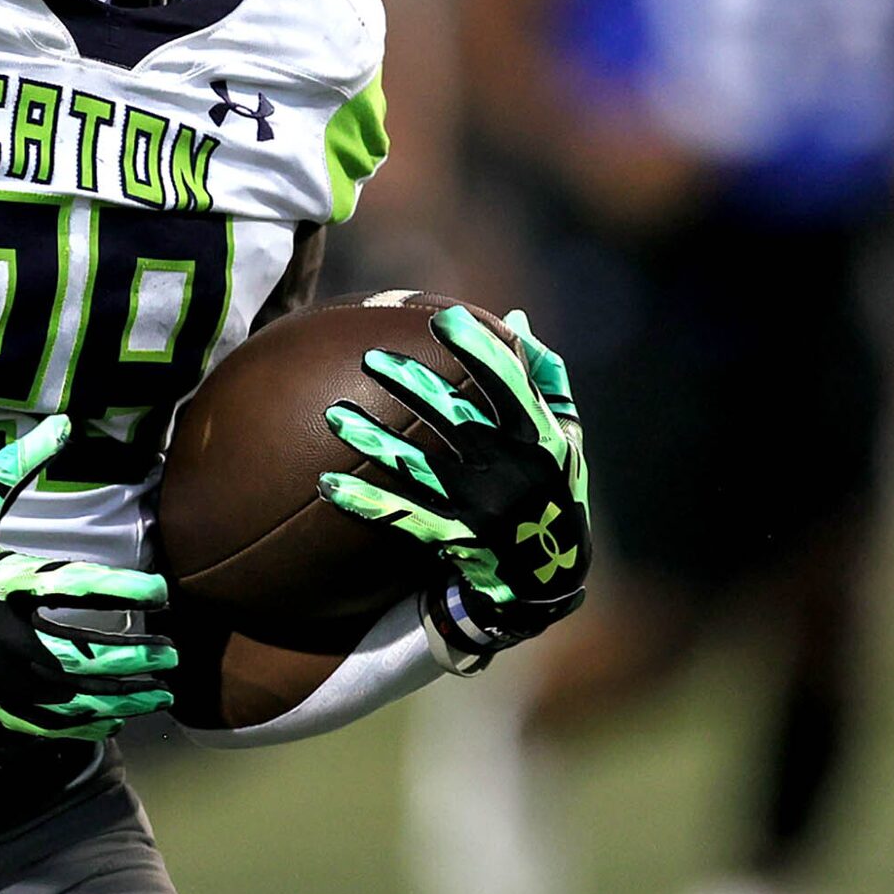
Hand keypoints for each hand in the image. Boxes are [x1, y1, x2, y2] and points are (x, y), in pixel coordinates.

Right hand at [0, 414, 174, 739]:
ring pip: (73, 696)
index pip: (81, 586)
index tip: (162, 591)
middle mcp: (7, 634)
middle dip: (138, 657)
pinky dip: (81, 723)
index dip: (129, 590)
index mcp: (6, 581)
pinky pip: (43, 722)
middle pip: (88, 653)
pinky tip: (109, 719)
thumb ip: (18, 465)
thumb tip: (65, 422)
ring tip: (158, 694)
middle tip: (173, 652)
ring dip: (122, 698)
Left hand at [319, 305, 590, 663]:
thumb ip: (544, 378)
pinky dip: (366, 500)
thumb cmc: (555, 488)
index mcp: (542, 438)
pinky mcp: (457, 538)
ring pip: (420, 467)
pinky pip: (404, 515)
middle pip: (456, 419)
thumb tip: (515, 318)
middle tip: (370, 357)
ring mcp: (483, 507)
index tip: (442, 319)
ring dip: (374, 441)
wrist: (550, 576)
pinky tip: (328, 484)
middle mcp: (513, 470)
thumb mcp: (565, 436)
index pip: (509, 384)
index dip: (478, 350)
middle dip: (412, 385)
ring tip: (333, 416)